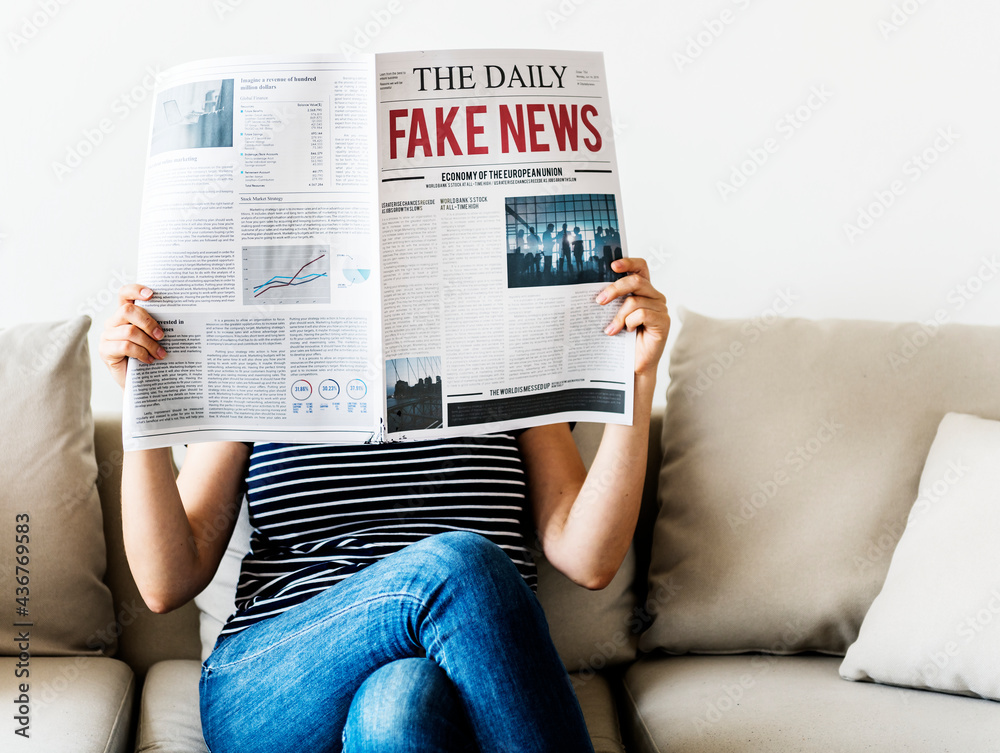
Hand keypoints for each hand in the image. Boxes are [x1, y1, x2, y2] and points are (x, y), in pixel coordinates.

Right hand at [98, 285, 166, 389]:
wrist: (140, 381)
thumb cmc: (148, 355)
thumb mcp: (153, 337)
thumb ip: (156, 325)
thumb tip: (177, 316)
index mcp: (125, 314)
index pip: (124, 294)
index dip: (135, 290)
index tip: (151, 294)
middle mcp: (113, 322)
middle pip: (128, 311)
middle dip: (148, 322)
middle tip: (161, 336)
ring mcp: (107, 336)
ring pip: (130, 331)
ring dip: (149, 343)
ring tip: (160, 354)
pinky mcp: (105, 350)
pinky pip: (125, 346)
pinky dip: (141, 353)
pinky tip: (149, 360)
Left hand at [596, 257, 669, 376]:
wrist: (633, 364)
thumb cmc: (623, 339)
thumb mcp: (615, 314)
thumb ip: (612, 300)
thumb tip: (594, 290)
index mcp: (643, 290)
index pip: (640, 267)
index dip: (628, 262)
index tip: (612, 265)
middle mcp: (654, 296)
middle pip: (635, 281)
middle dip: (614, 289)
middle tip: (599, 301)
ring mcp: (661, 308)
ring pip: (635, 301)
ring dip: (618, 316)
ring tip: (610, 330)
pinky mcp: (663, 322)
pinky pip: (642, 314)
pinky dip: (630, 322)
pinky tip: (627, 332)